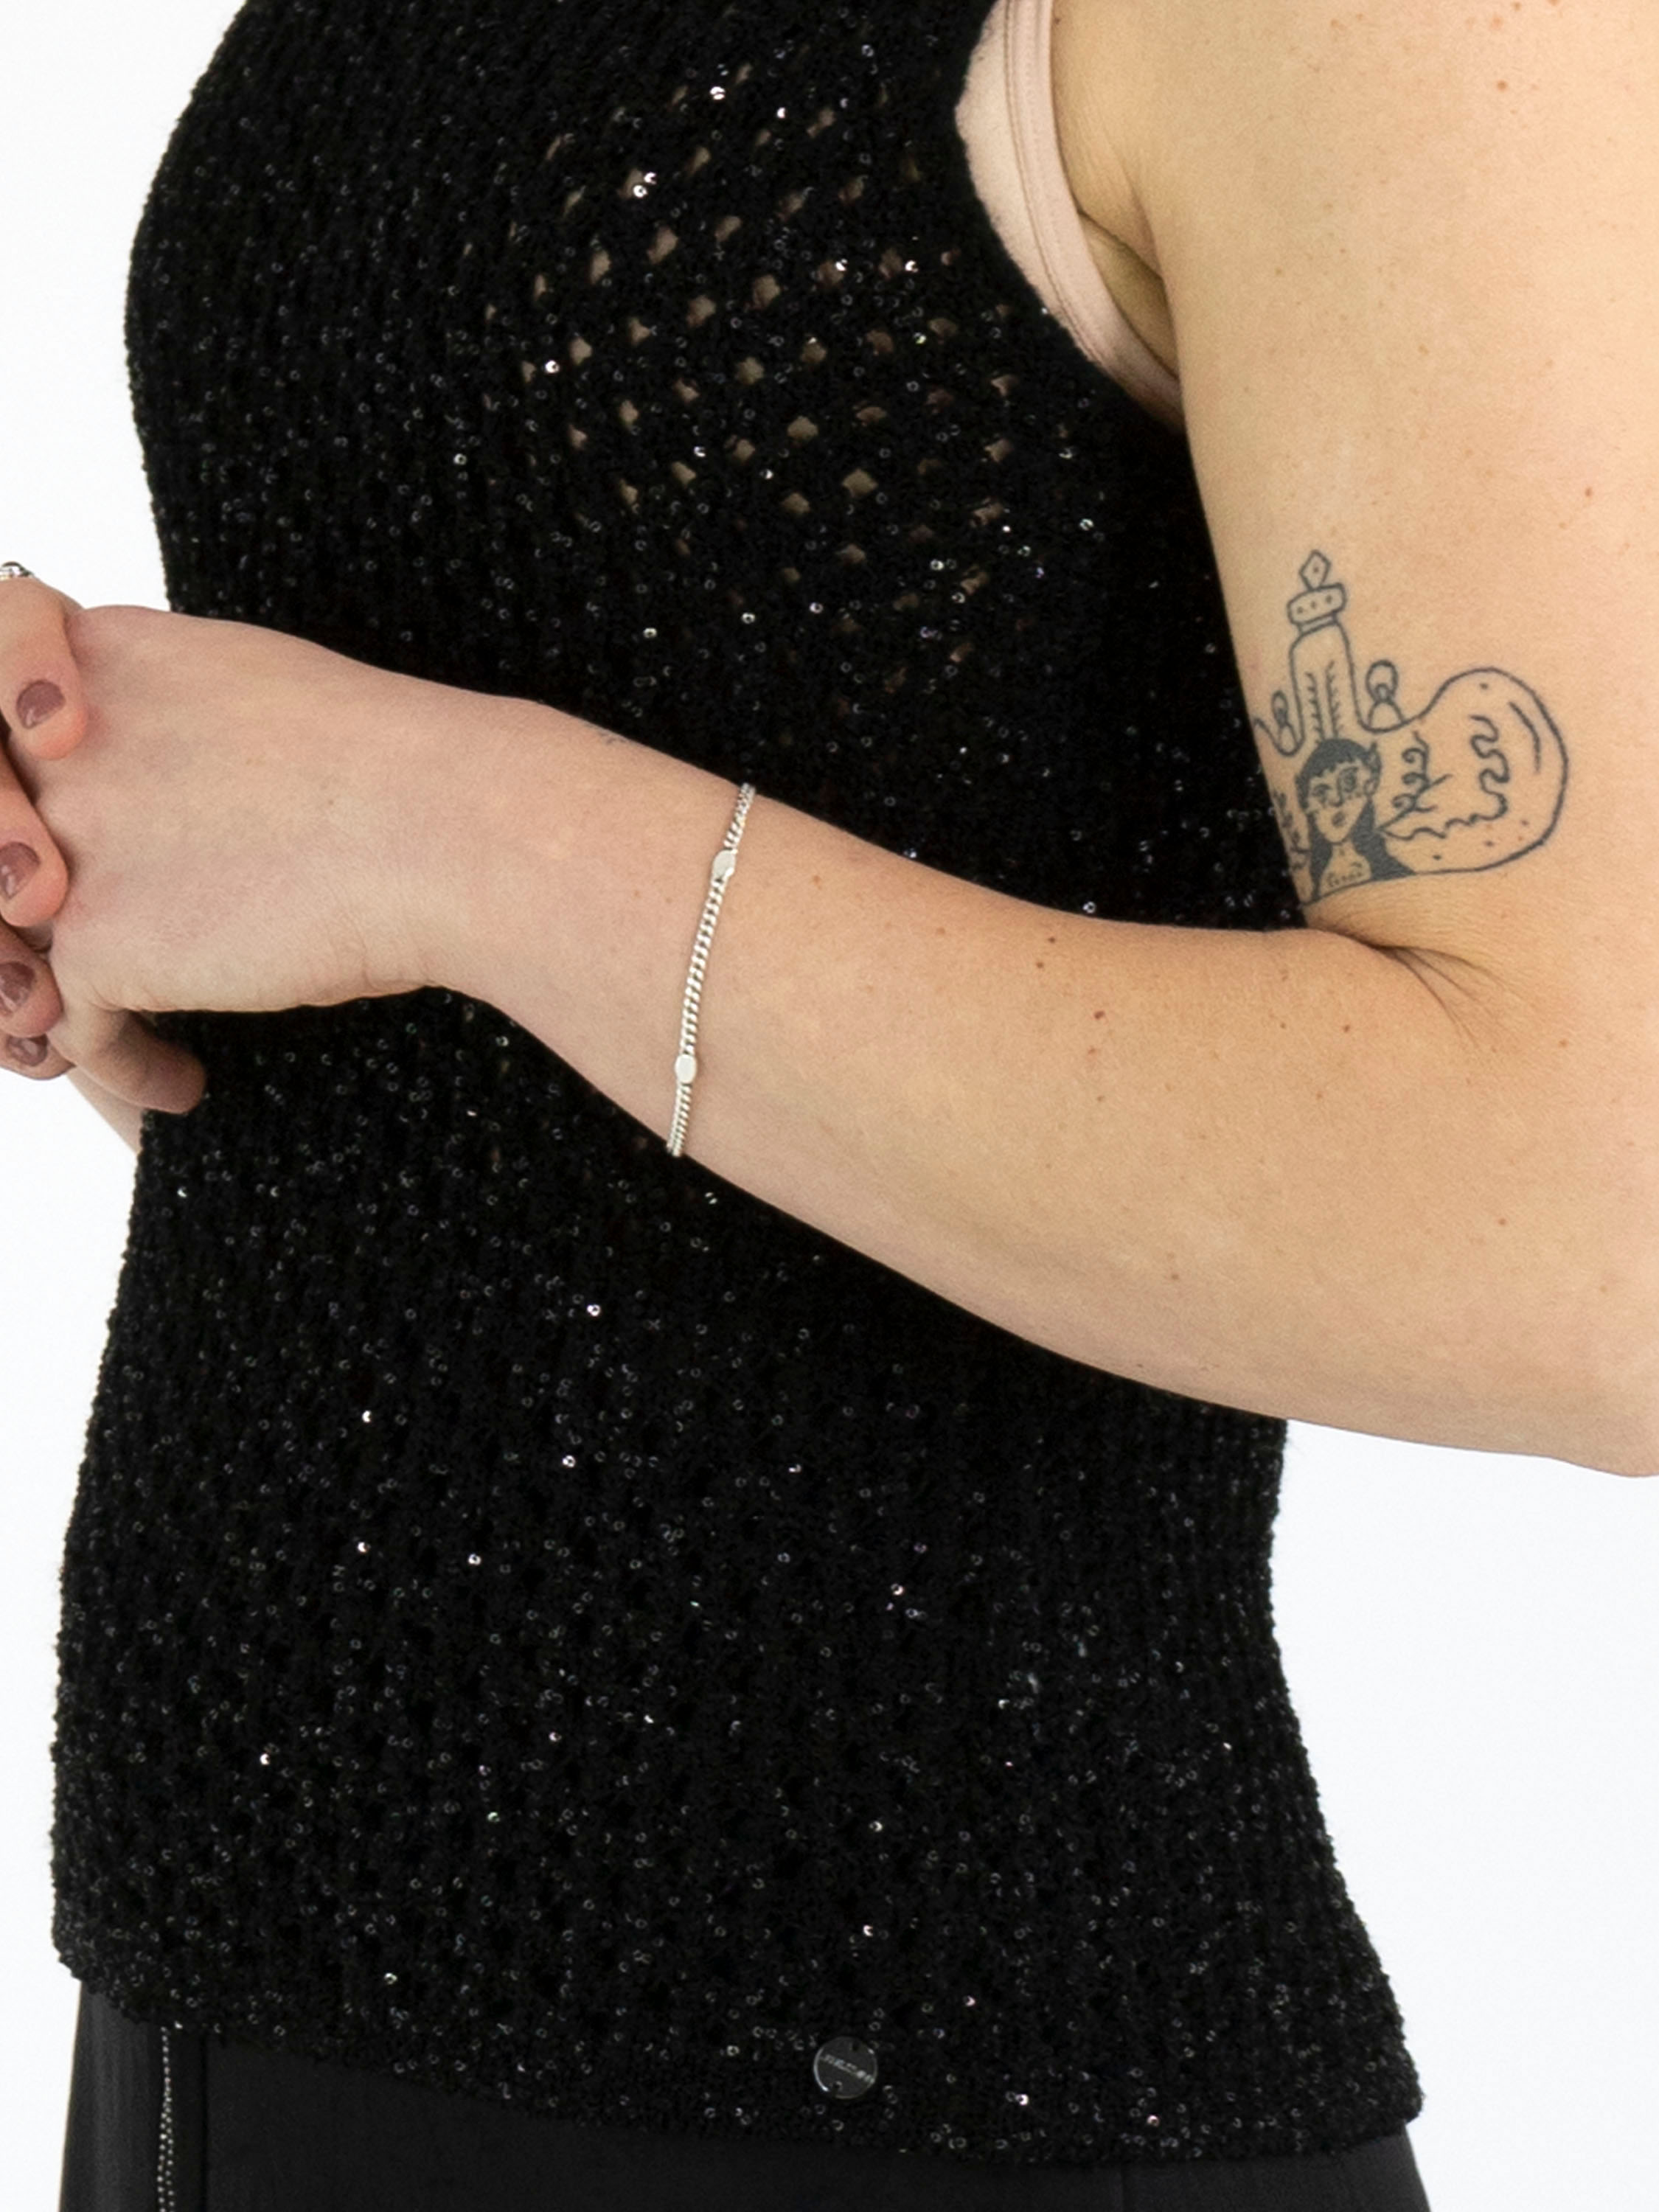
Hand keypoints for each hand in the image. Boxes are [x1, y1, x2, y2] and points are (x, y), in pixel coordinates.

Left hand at [8, 604, 450, 1061]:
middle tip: (74, 940)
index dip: (11, 762)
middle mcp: (63, 746)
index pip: (1, 710)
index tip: (63, 785)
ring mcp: (63, 843)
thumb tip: (152, 775)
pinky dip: (124, 1067)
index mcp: (104, 656)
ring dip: (41, 996)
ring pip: (7, 938)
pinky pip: (66, 1025)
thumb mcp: (252, 688)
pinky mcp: (94, 941)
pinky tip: (182, 1080)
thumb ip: (165, 715)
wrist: (442, 830)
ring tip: (95, 1032)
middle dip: (21, 901)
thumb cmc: (396, 767)